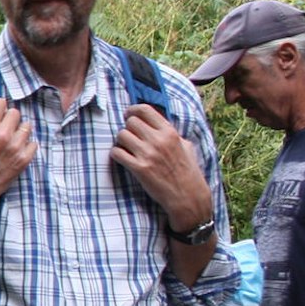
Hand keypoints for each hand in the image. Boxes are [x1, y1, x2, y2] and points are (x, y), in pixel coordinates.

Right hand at [0, 98, 34, 216]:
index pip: (0, 103)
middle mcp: (3, 136)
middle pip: (15, 113)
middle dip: (7, 117)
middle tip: (1, 125)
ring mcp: (16, 148)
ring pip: (26, 126)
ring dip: (18, 129)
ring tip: (10, 137)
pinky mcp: (23, 160)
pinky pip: (33, 143)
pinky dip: (26, 144)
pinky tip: (15, 149)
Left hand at [110, 104, 209, 231]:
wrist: (188, 195)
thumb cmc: (187, 171)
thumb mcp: (185, 146)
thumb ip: (170, 133)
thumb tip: (154, 122)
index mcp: (170, 132)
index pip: (145, 109)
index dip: (132, 110)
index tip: (129, 115)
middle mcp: (158, 140)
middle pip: (130, 122)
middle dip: (128, 128)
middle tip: (131, 137)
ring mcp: (148, 154)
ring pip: (121, 135)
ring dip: (121, 141)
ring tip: (128, 149)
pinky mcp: (139, 168)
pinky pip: (116, 153)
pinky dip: (116, 154)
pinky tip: (123, 158)